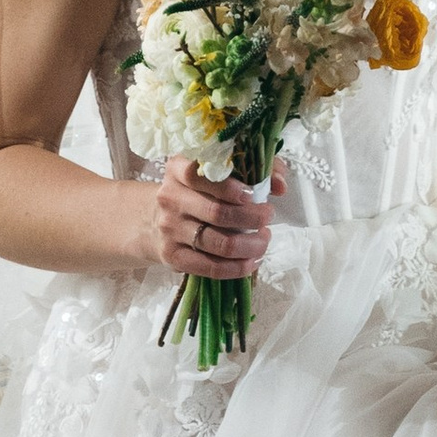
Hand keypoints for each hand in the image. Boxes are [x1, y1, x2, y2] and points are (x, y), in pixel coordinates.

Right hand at [151, 155, 283, 283]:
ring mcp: (169, 229)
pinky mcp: (173, 256)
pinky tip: (252, 261)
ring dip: (250, 245)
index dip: (229, 186)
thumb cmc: (199, 191)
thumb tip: (280, 185)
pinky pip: (210, 267)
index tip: (253, 194)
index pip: (198, 174)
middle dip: (252, 218)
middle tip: (268, 217)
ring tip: (264, 239)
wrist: (156, 219)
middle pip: (216, 212)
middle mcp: (170, 198)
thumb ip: (254, 168)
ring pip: (218, 242)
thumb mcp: (218, 171)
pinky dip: (237, 267)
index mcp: (178, 169)